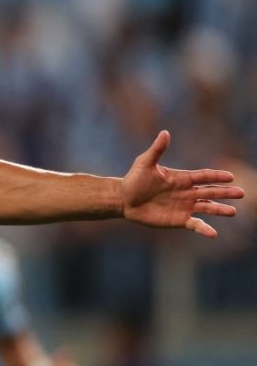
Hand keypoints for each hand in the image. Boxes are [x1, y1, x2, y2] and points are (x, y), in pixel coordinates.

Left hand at [121, 131, 244, 237]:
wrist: (124, 200)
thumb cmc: (134, 180)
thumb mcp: (145, 163)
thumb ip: (157, 150)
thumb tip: (165, 132)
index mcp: (182, 178)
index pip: (203, 176)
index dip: (216, 176)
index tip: (230, 176)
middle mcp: (187, 192)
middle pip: (210, 191)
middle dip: (225, 193)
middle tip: (241, 194)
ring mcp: (185, 206)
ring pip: (206, 207)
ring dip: (219, 209)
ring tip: (232, 211)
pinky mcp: (179, 220)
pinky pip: (195, 224)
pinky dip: (204, 228)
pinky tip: (213, 233)